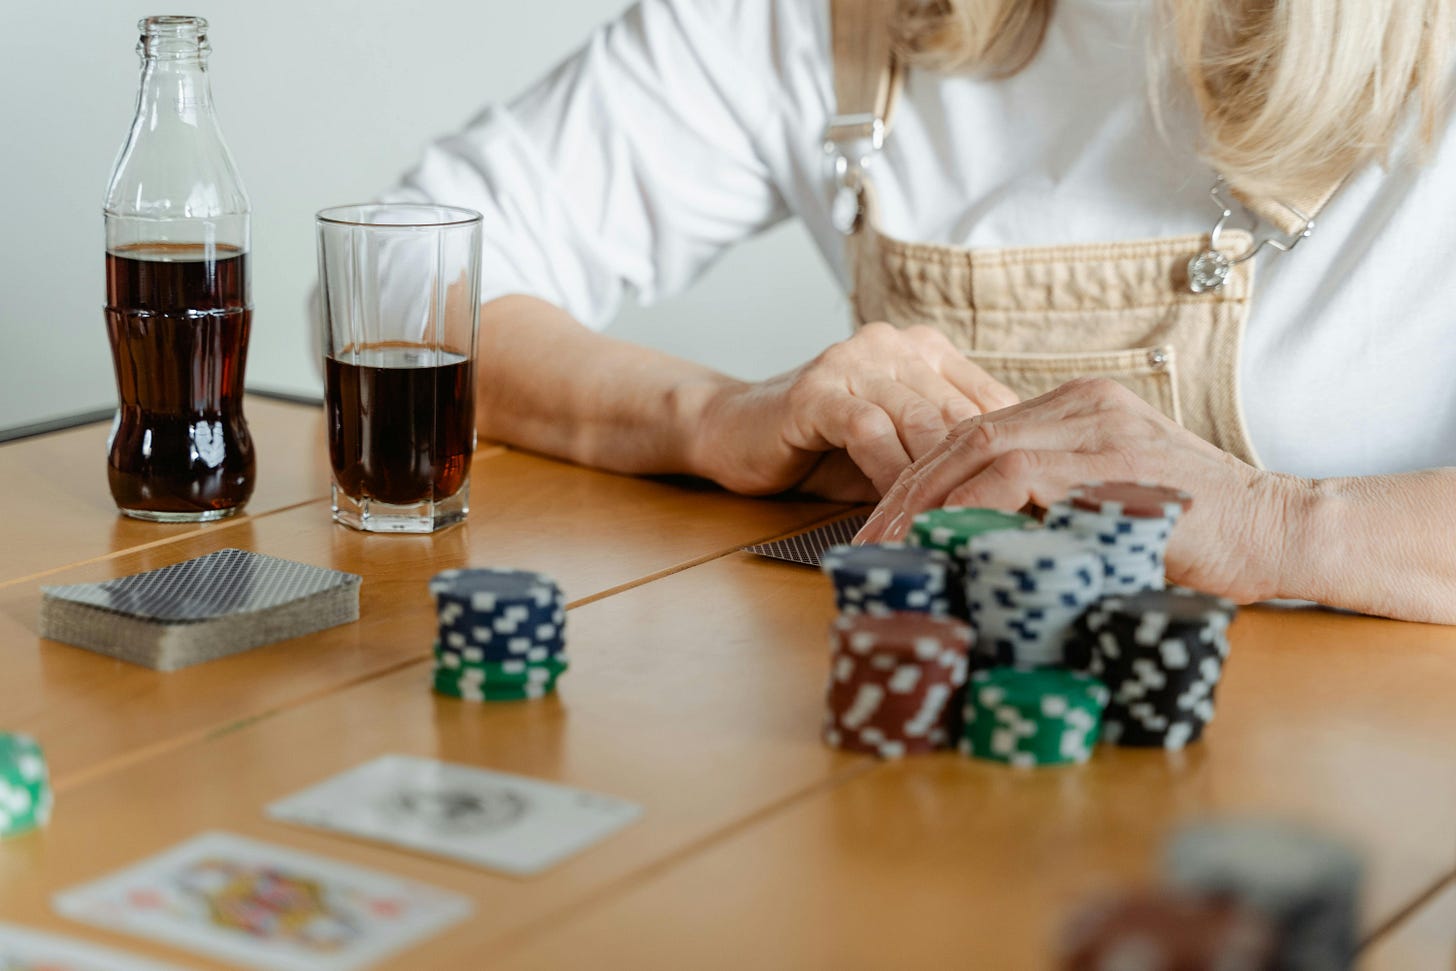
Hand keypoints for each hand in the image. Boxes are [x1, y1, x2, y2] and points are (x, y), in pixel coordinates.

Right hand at [691, 323, 1017, 500]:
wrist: (733, 431)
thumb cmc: (820, 449)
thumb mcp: (895, 450)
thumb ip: (943, 458)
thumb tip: (1008, 502)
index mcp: (926, 351)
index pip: (991, 402)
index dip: (1008, 457)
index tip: (1023, 508)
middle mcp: (895, 345)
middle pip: (958, 414)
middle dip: (976, 477)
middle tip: (994, 528)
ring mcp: (854, 360)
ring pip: (918, 422)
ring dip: (936, 482)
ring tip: (951, 527)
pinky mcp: (818, 388)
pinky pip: (869, 432)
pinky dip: (888, 473)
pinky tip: (899, 509)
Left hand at [854, 377, 1301, 602]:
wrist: (1284, 531)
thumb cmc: (1199, 535)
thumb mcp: (1111, 507)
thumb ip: (1053, 507)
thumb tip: (977, 549)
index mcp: (1077, 410)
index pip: (973, 433)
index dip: (918, 480)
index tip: (885, 527)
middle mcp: (1082, 405)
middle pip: (961, 436)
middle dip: (904, 493)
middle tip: (868, 545)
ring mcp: (1098, 425)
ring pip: (977, 449)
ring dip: (924, 503)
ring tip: (891, 552)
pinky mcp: (1112, 458)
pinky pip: (1015, 475)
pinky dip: (968, 509)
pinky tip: (940, 544)